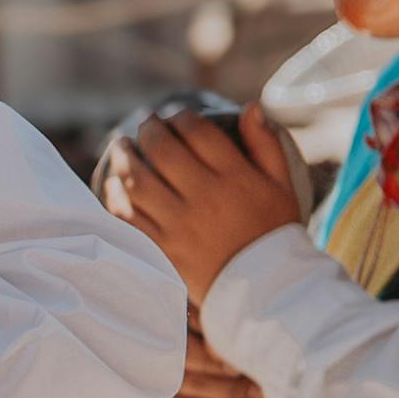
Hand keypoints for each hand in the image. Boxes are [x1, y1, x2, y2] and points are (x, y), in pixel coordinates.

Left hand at [109, 98, 302, 306]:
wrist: (266, 290)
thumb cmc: (274, 233)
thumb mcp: (281, 186)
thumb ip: (266, 145)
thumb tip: (250, 107)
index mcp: (235, 179)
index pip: (198, 133)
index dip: (181, 118)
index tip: (176, 117)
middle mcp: (205, 199)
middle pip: (163, 151)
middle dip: (149, 130)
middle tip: (145, 124)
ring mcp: (180, 226)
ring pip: (139, 182)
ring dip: (125, 159)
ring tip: (122, 148)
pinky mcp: (164, 250)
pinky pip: (130, 218)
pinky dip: (118, 198)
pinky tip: (116, 186)